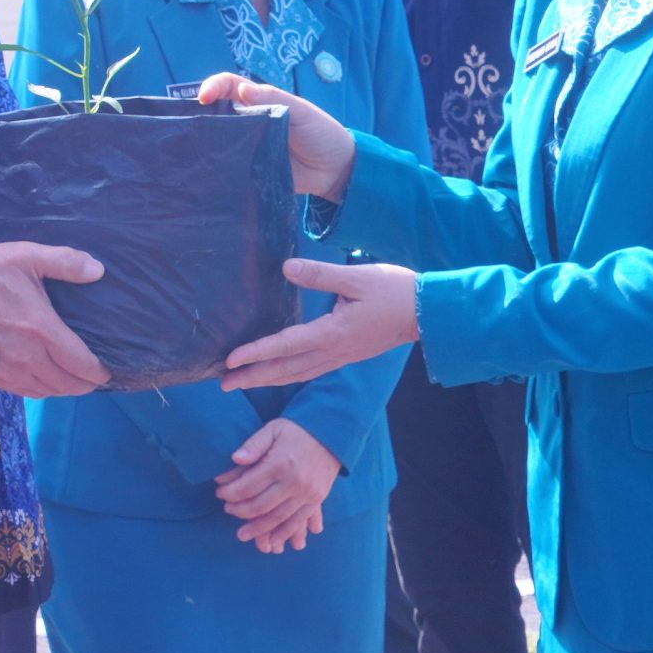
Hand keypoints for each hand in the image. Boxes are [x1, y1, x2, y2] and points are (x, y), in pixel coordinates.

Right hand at [0, 242, 109, 397]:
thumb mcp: (24, 256)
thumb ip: (64, 261)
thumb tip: (98, 271)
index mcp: (42, 330)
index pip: (83, 365)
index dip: (100, 372)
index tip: (108, 367)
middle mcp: (29, 358)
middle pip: (69, 386)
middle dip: (87, 384)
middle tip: (95, 375)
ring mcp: (9, 372)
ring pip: (49, 393)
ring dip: (65, 389)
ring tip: (74, 377)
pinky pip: (27, 393)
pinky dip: (43, 390)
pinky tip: (46, 378)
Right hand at [194, 74, 357, 199]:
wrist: (335, 170)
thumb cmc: (320, 132)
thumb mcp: (301, 111)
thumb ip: (274, 99)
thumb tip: (242, 90)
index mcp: (258, 101)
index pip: (228, 86)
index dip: (213, 87)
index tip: (203, 98)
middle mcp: (247, 122)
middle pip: (216, 113)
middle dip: (199, 115)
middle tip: (188, 126)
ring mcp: (246, 146)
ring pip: (217, 140)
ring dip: (204, 142)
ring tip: (191, 149)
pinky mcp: (248, 169)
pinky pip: (227, 166)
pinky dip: (215, 167)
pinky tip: (206, 171)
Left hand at [215, 419, 339, 553]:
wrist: (331, 434)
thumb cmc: (296, 430)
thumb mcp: (272, 429)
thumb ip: (253, 445)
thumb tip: (235, 459)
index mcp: (280, 463)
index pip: (248, 486)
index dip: (230, 493)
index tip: (220, 493)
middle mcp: (294, 482)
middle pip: (261, 506)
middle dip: (240, 511)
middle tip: (227, 510)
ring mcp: (307, 493)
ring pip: (278, 518)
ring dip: (259, 529)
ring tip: (242, 534)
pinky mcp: (316, 500)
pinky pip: (298, 522)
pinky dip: (283, 533)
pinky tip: (271, 541)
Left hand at [220, 260, 420, 390]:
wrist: (429, 313)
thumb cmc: (394, 291)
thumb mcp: (356, 277)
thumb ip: (320, 274)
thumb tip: (287, 268)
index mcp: (332, 334)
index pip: (285, 346)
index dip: (255, 353)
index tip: (230, 360)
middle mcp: (334, 352)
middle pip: (286, 370)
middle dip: (253, 378)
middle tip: (223, 384)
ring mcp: (342, 357)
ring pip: (298, 374)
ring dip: (268, 379)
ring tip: (243, 383)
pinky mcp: (348, 355)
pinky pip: (311, 370)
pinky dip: (289, 375)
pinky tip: (280, 374)